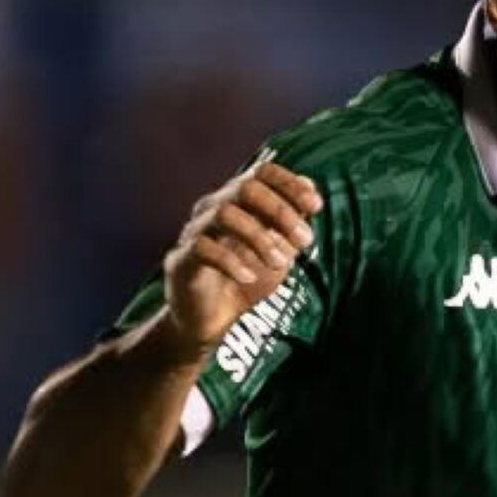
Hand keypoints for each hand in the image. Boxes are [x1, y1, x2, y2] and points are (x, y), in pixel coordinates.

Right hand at [159, 161, 320, 356]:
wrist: (211, 323)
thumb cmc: (246, 283)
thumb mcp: (279, 253)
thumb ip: (292, 225)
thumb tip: (311, 191)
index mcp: (237, 202)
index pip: (262, 174)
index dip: (289, 183)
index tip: (317, 206)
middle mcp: (212, 208)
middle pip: (245, 188)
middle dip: (280, 211)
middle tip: (304, 240)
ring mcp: (194, 232)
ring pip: (225, 214)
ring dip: (259, 238)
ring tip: (279, 263)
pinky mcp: (180, 260)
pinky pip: (203, 248)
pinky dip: (231, 262)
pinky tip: (249, 278)